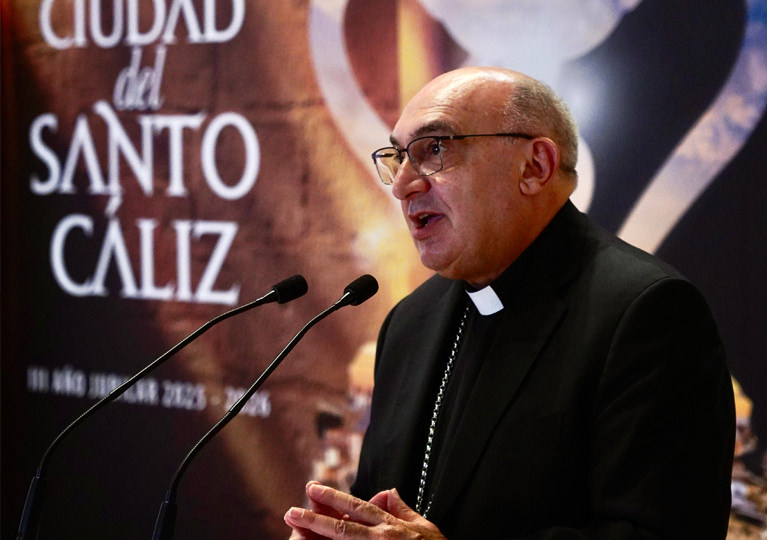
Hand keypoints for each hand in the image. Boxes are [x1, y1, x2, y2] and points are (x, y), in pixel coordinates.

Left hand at [284, 482, 446, 539]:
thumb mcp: (425, 527)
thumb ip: (404, 510)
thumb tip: (389, 492)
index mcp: (391, 526)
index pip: (357, 508)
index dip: (333, 499)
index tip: (313, 490)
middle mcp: (383, 539)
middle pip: (343, 527)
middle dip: (316, 518)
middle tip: (291, 511)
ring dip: (319, 536)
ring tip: (296, 527)